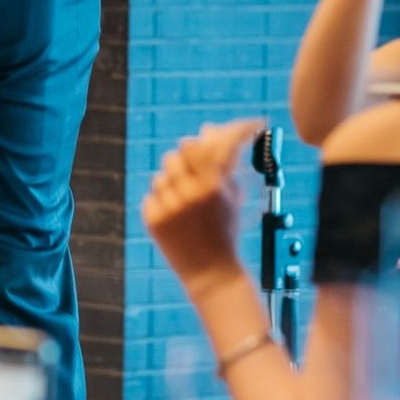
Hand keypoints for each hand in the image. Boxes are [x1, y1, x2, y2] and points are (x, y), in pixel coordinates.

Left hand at [141, 119, 265, 298]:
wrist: (211, 273)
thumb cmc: (223, 229)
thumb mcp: (230, 197)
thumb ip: (220, 163)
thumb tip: (205, 129)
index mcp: (213, 186)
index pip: (208, 143)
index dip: (227, 131)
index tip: (246, 127)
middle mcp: (190, 193)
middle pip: (179, 151)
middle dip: (188, 158)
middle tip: (196, 172)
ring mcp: (169, 206)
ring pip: (162, 174)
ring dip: (174, 183)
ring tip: (188, 205)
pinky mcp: (152, 218)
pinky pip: (152, 195)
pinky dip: (164, 202)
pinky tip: (178, 221)